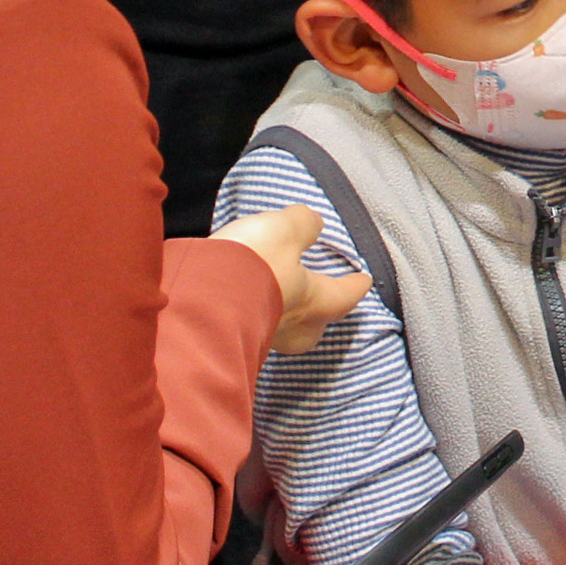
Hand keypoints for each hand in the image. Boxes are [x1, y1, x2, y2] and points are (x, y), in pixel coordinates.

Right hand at [210, 206, 373, 352]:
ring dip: (281, 315)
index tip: (365, 280)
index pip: (344, 295)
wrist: (200, 296)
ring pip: (281, 331)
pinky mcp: (231, 340)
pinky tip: (242, 303)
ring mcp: (261, 339)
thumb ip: (303, 224)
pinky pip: (250, 327)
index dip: (355, 285)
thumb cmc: (254, 263)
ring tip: (276, 298)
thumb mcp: (285, 229)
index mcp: (315, 302)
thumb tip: (313, 224)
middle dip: (317, 315)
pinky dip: (251, 314)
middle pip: (313, 327)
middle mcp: (292, 328)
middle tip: (317, 302)